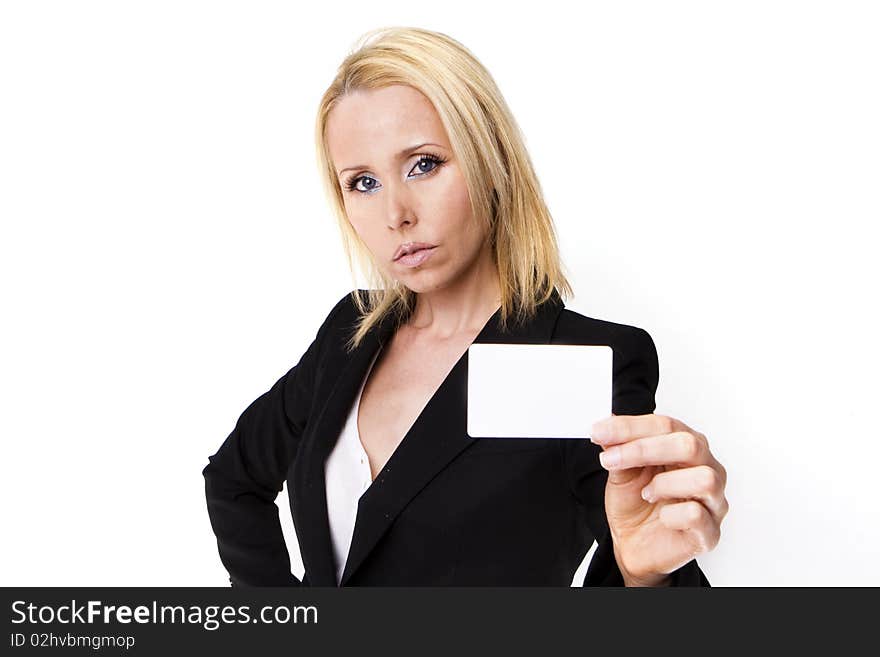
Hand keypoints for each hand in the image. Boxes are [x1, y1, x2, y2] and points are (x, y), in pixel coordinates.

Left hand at [589, 413, 727, 585]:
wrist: (633, 544)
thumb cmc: (635, 503)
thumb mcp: (621, 471)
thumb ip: (618, 448)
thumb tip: (607, 426)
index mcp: (687, 446)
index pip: (665, 425)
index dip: (630, 427)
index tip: (599, 432)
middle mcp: (707, 468)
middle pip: (689, 445)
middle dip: (643, 449)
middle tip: (610, 459)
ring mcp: (713, 500)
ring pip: (704, 478)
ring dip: (664, 484)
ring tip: (646, 493)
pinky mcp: (710, 532)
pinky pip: (696, 515)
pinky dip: (671, 514)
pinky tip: (662, 516)